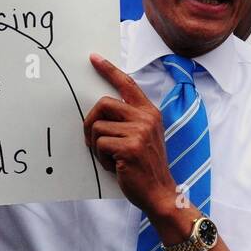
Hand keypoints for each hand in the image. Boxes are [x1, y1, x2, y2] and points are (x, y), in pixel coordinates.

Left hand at [84, 53, 178, 215]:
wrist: (160, 192)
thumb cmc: (146, 166)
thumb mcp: (144, 136)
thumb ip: (129, 120)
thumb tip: (99, 111)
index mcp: (150, 112)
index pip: (127, 84)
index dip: (109, 69)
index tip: (94, 58)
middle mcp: (146, 117)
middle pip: (103, 103)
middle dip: (90, 122)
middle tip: (90, 139)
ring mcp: (139, 132)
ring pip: (98, 128)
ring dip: (98, 147)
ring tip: (112, 158)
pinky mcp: (130, 147)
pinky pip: (100, 145)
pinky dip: (102, 159)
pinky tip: (116, 167)